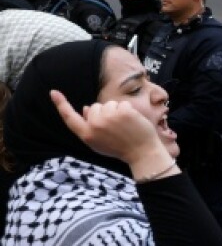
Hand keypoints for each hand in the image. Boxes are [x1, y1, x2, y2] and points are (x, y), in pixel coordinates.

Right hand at [50, 89, 166, 168]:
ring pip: (108, 104)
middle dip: (103, 112)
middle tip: (115, 128)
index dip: (61, 104)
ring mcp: (109, 118)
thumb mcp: (99, 142)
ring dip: (116, 111)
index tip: (53, 92)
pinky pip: (122, 103)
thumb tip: (86, 108)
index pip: (70, 118)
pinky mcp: (123, 112)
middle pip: (94, 107)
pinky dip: (128, 110)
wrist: (143, 153)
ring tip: (124, 126)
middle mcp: (95, 125)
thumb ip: (89, 126)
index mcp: (86, 135)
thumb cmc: (120, 148)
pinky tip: (132, 122)